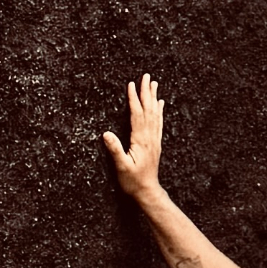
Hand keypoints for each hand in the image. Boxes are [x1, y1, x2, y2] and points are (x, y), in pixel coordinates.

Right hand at [102, 72, 166, 207]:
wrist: (148, 191)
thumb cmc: (133, 181)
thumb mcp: (121, 167)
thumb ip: (115, 150)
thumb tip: (106, 133)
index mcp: (140, 140)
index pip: (137, 115)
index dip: (134, 99)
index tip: (132, 84)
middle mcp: (149, 137)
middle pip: (148, 110)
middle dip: (147, 92)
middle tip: (147, 76)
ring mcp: (154, 140)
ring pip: (155, 114)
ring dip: (154, 98)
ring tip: (154, 84)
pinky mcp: (155, 143)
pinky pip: (158, 123)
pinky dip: (159, 111)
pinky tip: (160, 104)